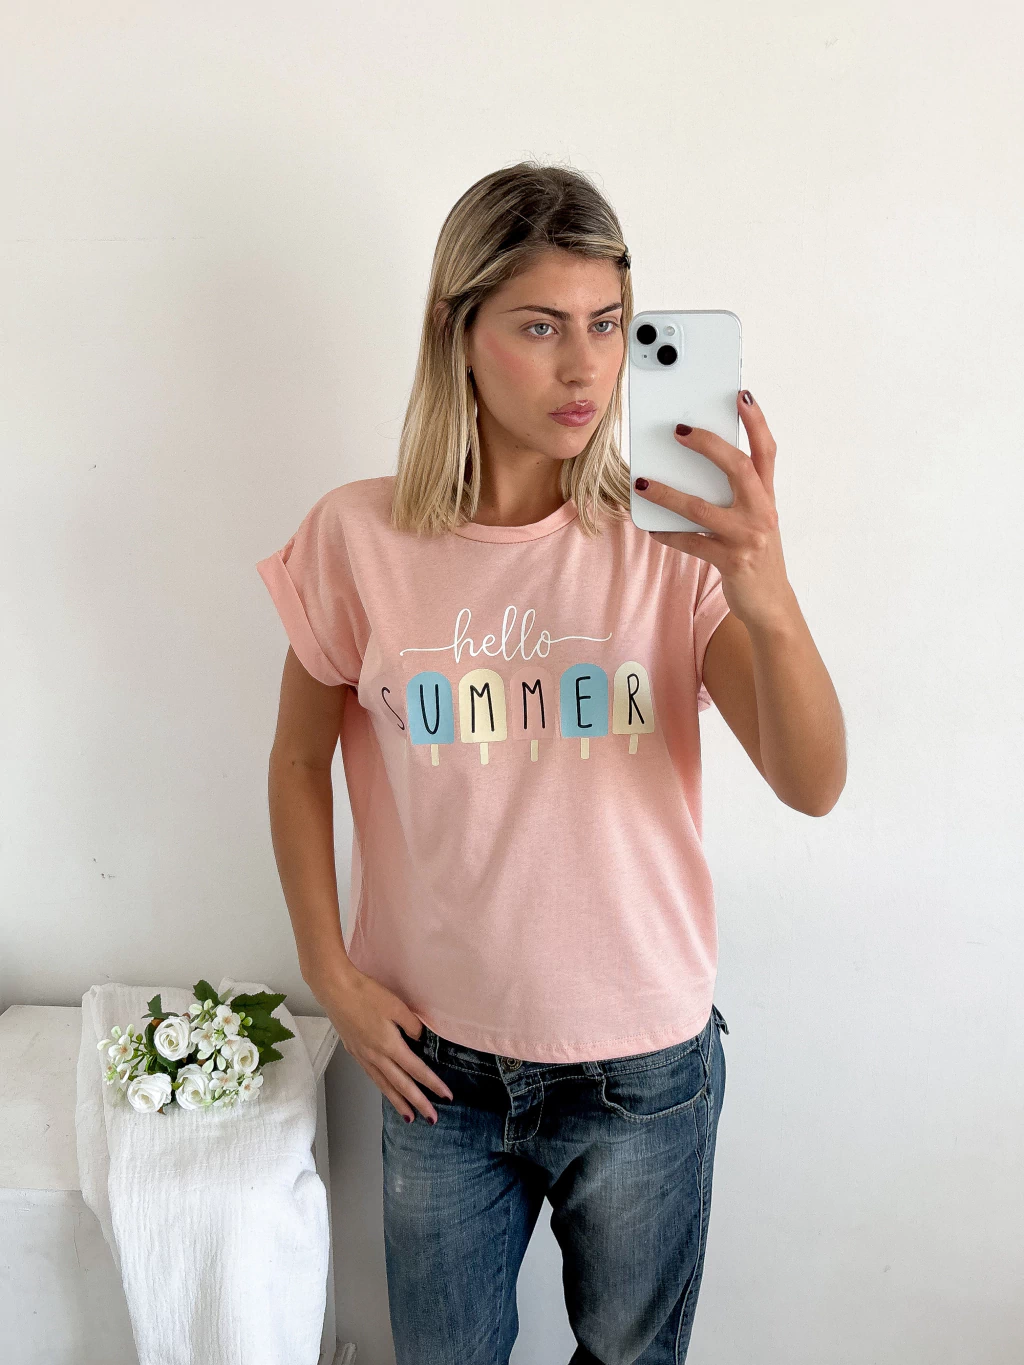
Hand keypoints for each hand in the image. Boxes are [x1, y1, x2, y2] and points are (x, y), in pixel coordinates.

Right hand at [308, 962, 453, 1122]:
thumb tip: (420, 1040)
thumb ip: (412, 1025)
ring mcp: (363, 1056)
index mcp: (389, 1045)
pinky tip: (387, 1091)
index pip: (416, 1070)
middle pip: (401, 1085)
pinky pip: (372, 1076)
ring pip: (384, 1085)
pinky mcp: (354, 1051)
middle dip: (418, 1102)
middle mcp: (376, 1056)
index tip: (446, 1096)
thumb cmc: (366, 994)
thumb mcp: (397, 1006)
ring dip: (398, 1102)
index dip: (432, 1084)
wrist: (336, 990)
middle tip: (432, 1118)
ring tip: (409, 1117)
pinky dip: (382, 1088)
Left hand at [634, 389, 796, 629]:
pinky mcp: (730, 561)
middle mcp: (762, 512)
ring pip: (701, 508)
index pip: (766, 450)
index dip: (756, 421)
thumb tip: (694, 467)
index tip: (741, 394)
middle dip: (707, 445)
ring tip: (641, 483)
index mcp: (768, 496)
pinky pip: (690, 543)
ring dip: (667, 494)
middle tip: (678, 430)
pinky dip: (667, 534)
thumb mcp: (755, 518)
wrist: (771, 602)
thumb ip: (737, 494)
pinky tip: (650, 527)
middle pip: (737, 467)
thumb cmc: (756, 553)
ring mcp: (747, 538)